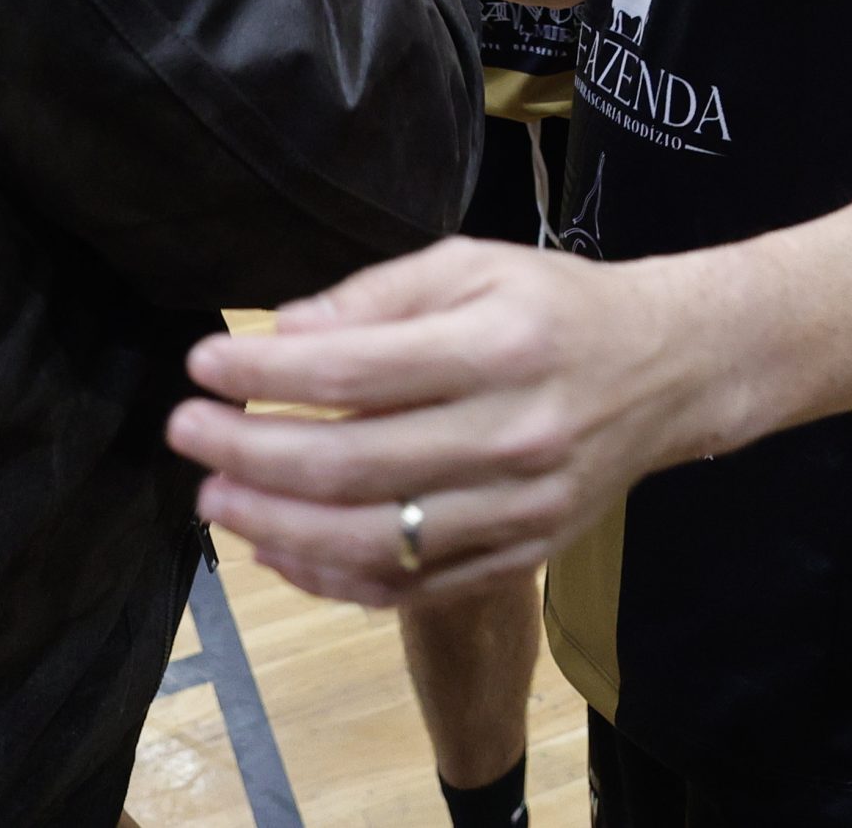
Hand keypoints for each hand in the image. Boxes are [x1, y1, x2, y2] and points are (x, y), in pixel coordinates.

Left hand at [166, 238, 707, 606]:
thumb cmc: (551, 305)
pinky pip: (411, 586)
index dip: (265, 373)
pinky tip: (277, 547)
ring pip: (375, 541)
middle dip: (250, 453)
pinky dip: (332, 578)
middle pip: (353, 464)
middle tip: (184, 434)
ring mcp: (519, 510)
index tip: (202, 364)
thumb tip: (284, 332)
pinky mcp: (520, 556)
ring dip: (277, 525)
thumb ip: (375, 297)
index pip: (355, 371)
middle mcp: (512, 436)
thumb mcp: (470, 264)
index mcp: (498, 347)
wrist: (667, 371)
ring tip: (213, 496)